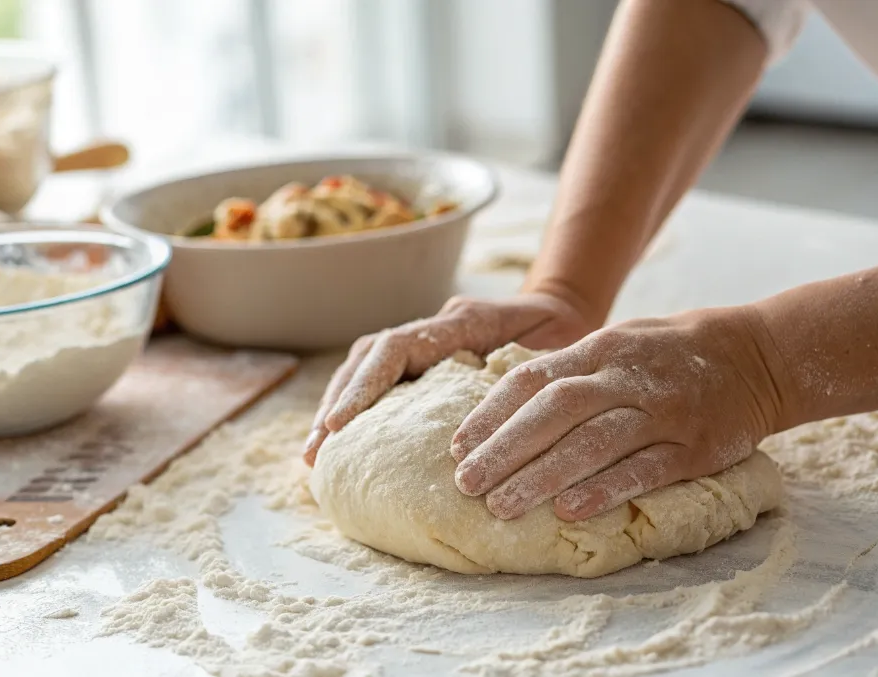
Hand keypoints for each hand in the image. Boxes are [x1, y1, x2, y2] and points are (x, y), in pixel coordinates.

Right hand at [303, 292, 595, 464]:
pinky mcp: (426, 365)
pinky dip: (361, 412)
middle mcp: (433, 330)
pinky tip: (347, 446)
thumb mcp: (550, 349)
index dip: (364, 386)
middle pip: (368, 358)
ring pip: (368, 369)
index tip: (339, 425)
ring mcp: (426, 345)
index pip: (395, 349)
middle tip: (313, 453)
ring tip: (315, 455)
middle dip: (337, 404)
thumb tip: (495, 417)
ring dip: (340, 409)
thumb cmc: (560, 335)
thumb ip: (520, 368)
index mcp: (458, 324)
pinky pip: (385, 384)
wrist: (563, 313)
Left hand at [450, 307, 781, 520]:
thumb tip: (506, 401)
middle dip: (506, 448)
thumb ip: (569, 368)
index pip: (533, 378)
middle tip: (466, 482)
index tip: (458, 445)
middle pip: (556, 410)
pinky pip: (645, 469)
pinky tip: (569, 511)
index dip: (492, 413)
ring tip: (502, 506)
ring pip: (594, 442)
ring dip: (542, 475)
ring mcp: (663, 412)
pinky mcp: (694, 447)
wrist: (758, 355)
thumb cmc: (670, 354)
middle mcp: (627, 377)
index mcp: (601, 348)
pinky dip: (605, 489)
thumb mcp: (618, 342)